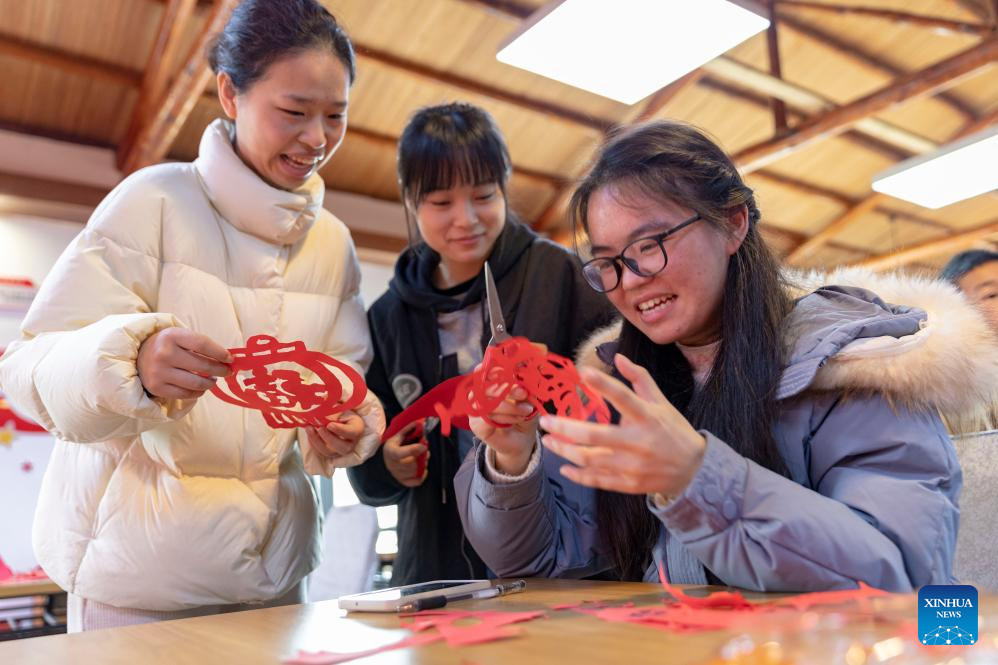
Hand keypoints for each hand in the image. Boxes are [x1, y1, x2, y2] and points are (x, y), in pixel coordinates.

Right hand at [137, 327, 230, 399]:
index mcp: (172, 336)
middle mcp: (164, 354)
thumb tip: (227, 359)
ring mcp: (159, 372)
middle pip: (202, 365)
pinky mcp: (157, 387)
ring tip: (214, 380)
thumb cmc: (167, 345)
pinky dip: (198, 392)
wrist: (138, 355)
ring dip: (210, 383)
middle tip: (227, 372)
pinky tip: (201, 388)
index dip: (220, 353)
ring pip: (196, 383)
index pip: (203, 344)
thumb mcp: (180, 336)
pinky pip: (185, 394)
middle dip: (220, 370)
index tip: (230, 359)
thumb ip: (201, 345)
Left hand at [306, 410, 363, 458]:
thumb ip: (333, 410)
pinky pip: (320, 452)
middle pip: (342, 446)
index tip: (330, 425)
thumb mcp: (340, 408)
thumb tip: (322, 408)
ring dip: (317, 441)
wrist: (338, 419)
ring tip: (309, 428)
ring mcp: (339, 450)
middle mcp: (350, 443)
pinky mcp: (329, 453)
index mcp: (357, 428)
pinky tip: (309, 433)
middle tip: (319, 428)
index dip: (340, 430)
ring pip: (329, 451)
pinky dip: (313, 443)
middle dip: (328, 437)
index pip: (352, 432)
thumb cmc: (341, 412)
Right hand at [383, 421, 429, 487]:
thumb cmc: (395, 445)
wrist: (387, 459)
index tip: (424, 446)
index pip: (399, 453)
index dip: (413, 450)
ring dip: (423, 464)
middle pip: (410, 463)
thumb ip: (408, 430)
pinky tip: (422, 468)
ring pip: (415, 472)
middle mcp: (392, 465)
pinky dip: (423, 475)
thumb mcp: (397, 435)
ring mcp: (397, 475)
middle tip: (425, 450)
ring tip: (424, 457)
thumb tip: (419, 423)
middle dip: (421, 456)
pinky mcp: (403, 481)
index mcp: (389, 451)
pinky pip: (416, 481)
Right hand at [468, 374, 538, 475]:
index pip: (483, 371)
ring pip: (487, 402)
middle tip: (524, 394)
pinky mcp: (475, 424)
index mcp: (489, 383)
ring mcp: (475, 409)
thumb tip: (525, 375)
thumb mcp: (528, 398)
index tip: (507, 371)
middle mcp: (478, 394)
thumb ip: (523, 386)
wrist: (521, 440)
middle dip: (506, 389)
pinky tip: (517, 419)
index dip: (492, 369)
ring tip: (526, 411)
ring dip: (509, 406)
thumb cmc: (524, 414)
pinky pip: (487, 417)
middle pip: (485, 386)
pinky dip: (505, 418)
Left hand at [539, 353, 705, 495]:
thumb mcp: (661, 402)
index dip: (603, 384)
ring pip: (590, 459)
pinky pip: (597, 480)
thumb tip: (618, 357)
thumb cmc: (673, 431)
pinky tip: (564, 466)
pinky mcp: (629, 484)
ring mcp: (632, 466)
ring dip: (564, 450)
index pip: (623, 397)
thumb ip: (639, 378)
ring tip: (549, 440)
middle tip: (545, 420)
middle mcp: (639, 442)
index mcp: (648, 417)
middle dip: (566, 427)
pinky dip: (578, 474)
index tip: (582, 372)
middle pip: (596, 435)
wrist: (694, 470)